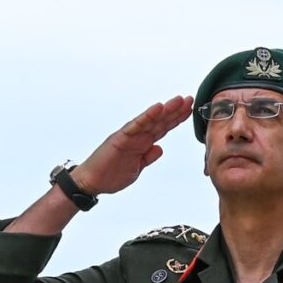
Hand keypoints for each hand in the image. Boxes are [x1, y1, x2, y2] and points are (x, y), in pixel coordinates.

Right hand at [72, 95, 194, 195]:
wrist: (92, 183)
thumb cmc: (111, 175)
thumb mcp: (137, 168)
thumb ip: (148, 157)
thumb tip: (159, 148)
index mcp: (142, 143)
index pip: (162, 129)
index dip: (175, 120)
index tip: (189, 110)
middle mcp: (137, 136)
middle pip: (160, 121)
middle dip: (175, 111)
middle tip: (190, 99)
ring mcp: (129, 136)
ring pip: (150, 120)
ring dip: (165, 110)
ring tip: (179, 101)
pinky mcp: (120, 138)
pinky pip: (136, 125)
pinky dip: (147, 116)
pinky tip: (158, 108)